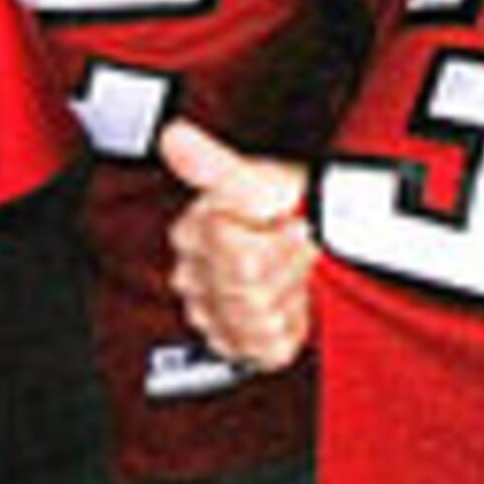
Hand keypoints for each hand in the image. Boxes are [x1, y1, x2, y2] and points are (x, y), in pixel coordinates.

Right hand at [159, 119, 315, 372]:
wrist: (311, 232)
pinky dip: (294, 324)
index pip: (232, 250)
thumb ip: (209, 160)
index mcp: (191, 236)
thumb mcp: (251, 176)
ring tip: (297, 268)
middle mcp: (193, 281)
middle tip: (299, 242)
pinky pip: (269, 348)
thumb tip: (173, 135)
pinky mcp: (240, 347)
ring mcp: (213, 317)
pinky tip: (294, 300)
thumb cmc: (280, 204)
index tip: (288, 221)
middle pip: (246, 285)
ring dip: (292, 289)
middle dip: (285, 262)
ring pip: (259, 317)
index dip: (271, 238)